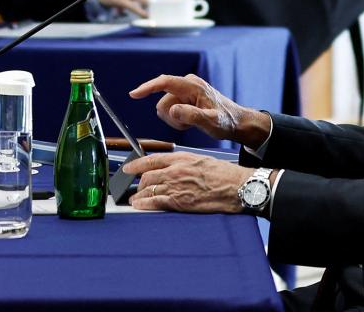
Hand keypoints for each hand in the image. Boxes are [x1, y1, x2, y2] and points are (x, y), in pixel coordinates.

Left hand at [122, 152, 254, 212]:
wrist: (235, 187)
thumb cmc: (223, 174)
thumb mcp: (201, 160)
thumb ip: (184, 163)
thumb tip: (172, 168)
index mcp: (181, 158)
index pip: (152, 159)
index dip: (136, 164)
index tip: (128, 168)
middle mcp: (175, 170)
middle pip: (148, 176)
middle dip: (138, 183)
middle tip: (135, 187)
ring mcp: (176, 186)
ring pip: (149, 189)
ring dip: (139, 195)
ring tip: (135, 199)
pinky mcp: (178, 201)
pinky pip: (155, 202)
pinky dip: (144, 204)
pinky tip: (140, 205)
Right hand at [130, 72, 270, 145]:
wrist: (237, 122)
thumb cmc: (226, 122)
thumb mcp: (210, 122)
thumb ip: (191, 116)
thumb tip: (172, 109)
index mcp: (193, 86)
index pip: (165, 82)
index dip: (147, 88)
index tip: (133, 94)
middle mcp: (188, 84)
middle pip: (163, 101)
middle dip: (170, 117)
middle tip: (187, 125)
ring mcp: (186, 90)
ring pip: (165, 108)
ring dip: (174, 120)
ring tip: (191, 123)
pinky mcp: (185, 96)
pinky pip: (170, 110)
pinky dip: (178, 119)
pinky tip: (191, 122)